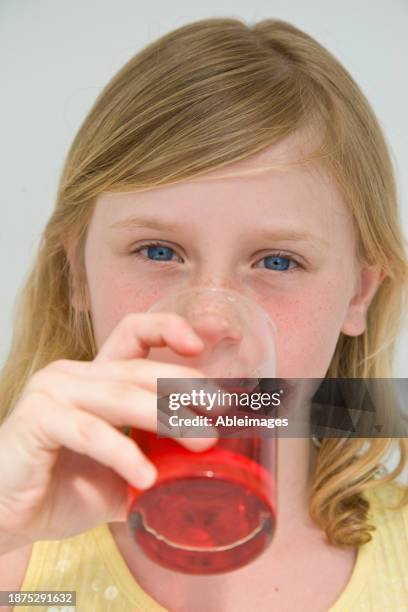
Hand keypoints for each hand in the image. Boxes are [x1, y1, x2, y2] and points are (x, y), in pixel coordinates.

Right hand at [0, 312, 216, 549]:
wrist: (10, 517)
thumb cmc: (64, 488)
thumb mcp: (124, 470)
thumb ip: (160, 462)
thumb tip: (212, 471)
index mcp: (97, 378)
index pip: (134, 333)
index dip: (168, 329)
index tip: (201, 345)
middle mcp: (75, 375)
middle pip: (139, 368)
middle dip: (186, 387)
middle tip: (221, 411)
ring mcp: (53, 392)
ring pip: (121, 395)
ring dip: (167, 417)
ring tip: (203, 442)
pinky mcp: (38, 418)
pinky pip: (91, 431)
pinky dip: (123, 453)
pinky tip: (146, 477)